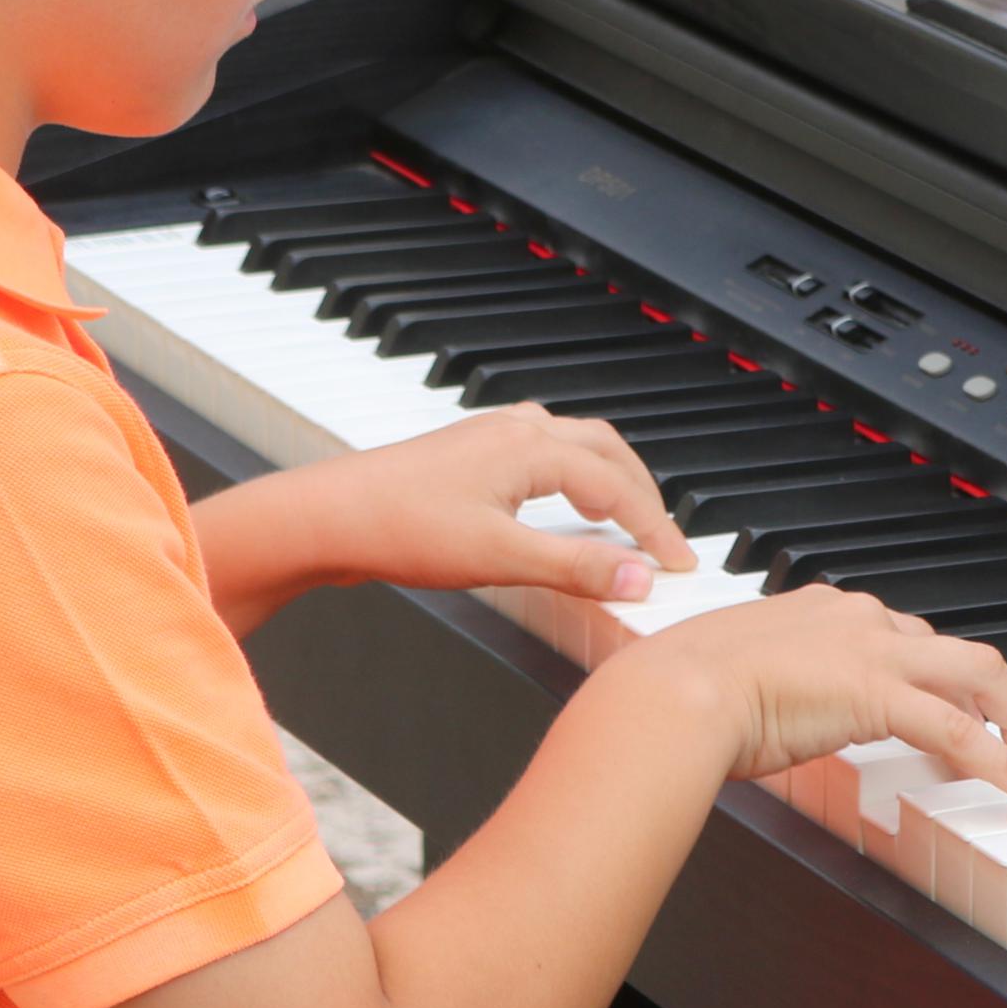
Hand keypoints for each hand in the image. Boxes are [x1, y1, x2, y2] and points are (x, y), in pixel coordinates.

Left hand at [192, 404, 699, 627]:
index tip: (682, 565)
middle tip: (665, 541)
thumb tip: (638, 578)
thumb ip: (574, 568)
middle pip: (606, 451)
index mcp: (532, 446)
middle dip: (643, 494)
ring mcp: (489, 437)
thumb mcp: (499, 558)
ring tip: (624, 521)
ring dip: (608, 479)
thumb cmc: (397, 529)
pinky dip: (572, 478)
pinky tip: (559, 506)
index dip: (656, 530)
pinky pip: (542, 454)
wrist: (324, 518)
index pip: (619, 485)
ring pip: (574, 446)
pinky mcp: (468, 455)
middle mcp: (516, 430)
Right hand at [631, 582, 1006, 801]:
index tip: (946, 707)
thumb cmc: (683, 693)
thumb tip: (774, 721)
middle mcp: (857, 617)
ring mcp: (872, 651)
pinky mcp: (879, 693)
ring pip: (976, 674)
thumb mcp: (740, 678)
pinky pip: (960, 729)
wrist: (673, 694)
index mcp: (824, 610)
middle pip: (953, 649)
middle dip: (994, 694)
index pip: (903, 637)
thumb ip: (775, 688)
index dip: (934, 678)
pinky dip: (1002, 760)